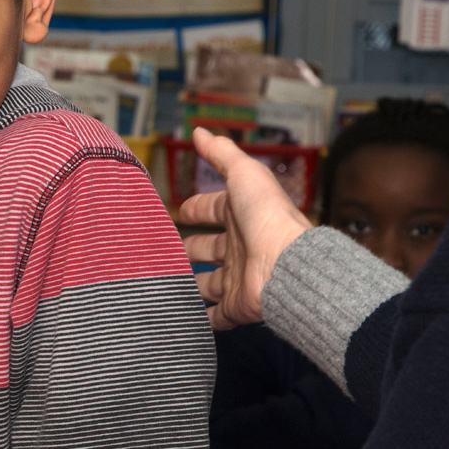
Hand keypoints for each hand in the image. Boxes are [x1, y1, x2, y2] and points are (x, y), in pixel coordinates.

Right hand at [180, 127, 311, 329]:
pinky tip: (181, 314)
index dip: (198, 209)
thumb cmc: (267, 216)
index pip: (215, 210)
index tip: (180, 212)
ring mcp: (238, 278)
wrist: (285, 264)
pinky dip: (200, 317)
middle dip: (189, 249)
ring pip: (208, 283)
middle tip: (163, 251)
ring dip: (190, 283)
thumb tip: (200, 131)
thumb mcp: (243, 174)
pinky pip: (216, 315)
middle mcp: (240, 247)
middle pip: (208, 249)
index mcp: (242, 216)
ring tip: (163, 283)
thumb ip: (221, 153)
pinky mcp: (236, 306)